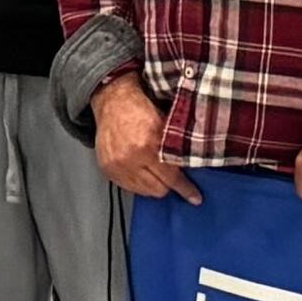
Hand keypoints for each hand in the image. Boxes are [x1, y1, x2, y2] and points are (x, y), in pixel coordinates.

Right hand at [93, 78, 196, 202]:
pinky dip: (137, 183)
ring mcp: (115, 166)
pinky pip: (128, 187)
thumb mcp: (164, 127)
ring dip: (152, 185)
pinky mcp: (106, 169)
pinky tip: (140, 171)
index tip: (195, 198)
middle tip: (171, 176)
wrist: (113, 103)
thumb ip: (176, 151)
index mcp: (146, 147)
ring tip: (154, 171)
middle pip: (157, 190)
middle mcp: (129, 159)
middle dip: (168, 185)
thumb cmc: (140, 111)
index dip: (185, 189)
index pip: (171, 178)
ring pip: (143, 191)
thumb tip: (191, 172)